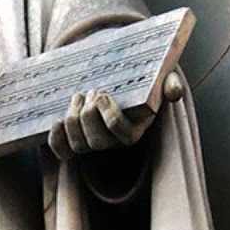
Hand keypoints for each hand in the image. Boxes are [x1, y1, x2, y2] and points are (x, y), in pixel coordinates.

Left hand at [46, 71, 183, 161]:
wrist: (119, 78)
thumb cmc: (140, 79)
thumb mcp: (160, 78)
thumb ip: (170, 84)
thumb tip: (174, 91)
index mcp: (135, 129)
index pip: (123, 135)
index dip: (110, 117)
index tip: (103, 94)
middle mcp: (114, 142)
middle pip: (97, 142)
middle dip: (88, 117)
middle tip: (88, 92)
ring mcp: (93, 142)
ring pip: (79, 146)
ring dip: (72, 122)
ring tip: (76, 97)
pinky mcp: (76, 139)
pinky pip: (63, 151)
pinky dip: (56, 140)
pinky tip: (56, 121)